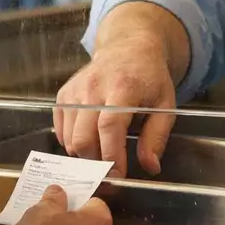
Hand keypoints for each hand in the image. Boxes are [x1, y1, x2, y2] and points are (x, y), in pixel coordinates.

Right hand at [55, 38, 175, 177]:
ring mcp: (75, 90)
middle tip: (110, 170)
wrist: (129, 48)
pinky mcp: (64, 94)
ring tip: (103, 152)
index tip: (118, 176)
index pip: (110, 127)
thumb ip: (157, 136)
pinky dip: (72, 142)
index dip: (111, 156)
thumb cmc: (149, 78)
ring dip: (85, 154)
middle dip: (96, 162)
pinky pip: (60, 130)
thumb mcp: (165, 105)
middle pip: (83, 138)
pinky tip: (90, 137)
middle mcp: (94, 87)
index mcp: (122, 88)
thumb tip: (150, 166)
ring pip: (69, 139)